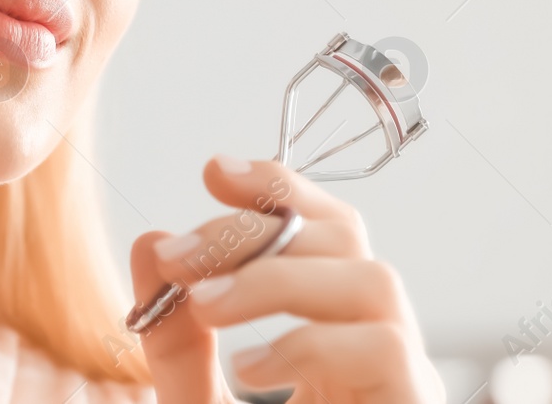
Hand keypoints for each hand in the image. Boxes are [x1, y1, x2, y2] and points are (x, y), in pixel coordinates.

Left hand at [130, 157, 444, 403]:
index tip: (213, 169)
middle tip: (179, 253)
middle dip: (264, 227)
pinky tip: (252, 367)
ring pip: (377, 285)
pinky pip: (387, 354)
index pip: (326, 237)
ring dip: (282, 275)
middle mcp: (380, 360)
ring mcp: (404, 391)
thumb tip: (147, 242)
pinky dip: (312, 343)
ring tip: (204, 303)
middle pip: (354, 244)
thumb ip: (177, 345)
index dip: (280, 188)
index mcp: (335, 346)